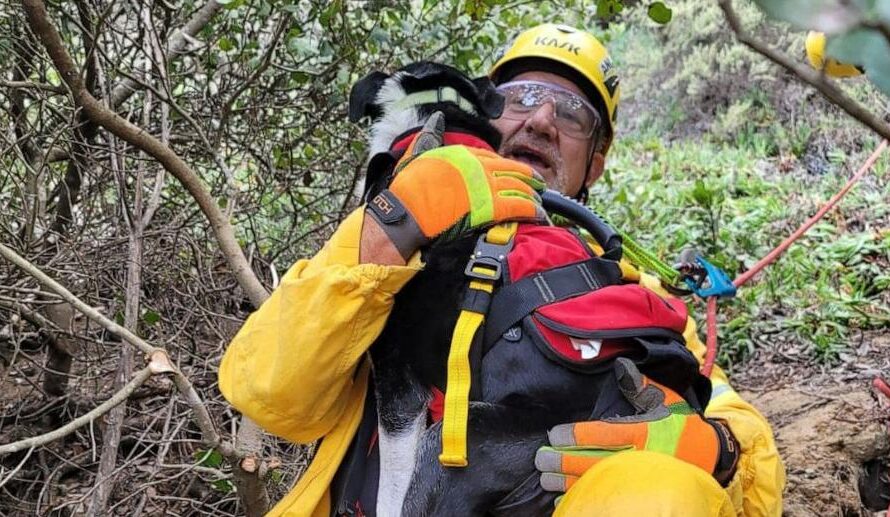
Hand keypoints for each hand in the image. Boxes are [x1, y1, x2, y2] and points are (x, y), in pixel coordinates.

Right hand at [365, 144, 545, 259]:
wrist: (407, 214)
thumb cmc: (407, 190)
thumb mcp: (417, 154)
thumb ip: (430, 136)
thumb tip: (436, 118)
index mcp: (463, 154)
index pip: (493, 158)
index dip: (508, 167)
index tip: (515, 172)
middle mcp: (478, 167)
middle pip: (512, 170)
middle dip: (528, 178)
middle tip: (539, 185)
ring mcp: (486, 186)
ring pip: (519, 188)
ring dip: (533, 195)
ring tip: (541, 202)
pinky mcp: (490, 207)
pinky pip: (519, 206)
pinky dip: (532, 209)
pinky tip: (539, 213)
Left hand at [535, 358, 738, 492]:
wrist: (713, 460)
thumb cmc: (685, 428)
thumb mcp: (669, 402)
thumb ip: (641, 386)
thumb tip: (620, 366)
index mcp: (644, 434)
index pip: (603, 435)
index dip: (576, 436)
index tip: (554, 435)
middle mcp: (638, 459)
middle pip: (593, 462)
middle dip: (563, 462)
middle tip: (540, 460)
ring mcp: (638, 481)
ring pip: (596, 484)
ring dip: (567, 484)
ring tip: (545, 480)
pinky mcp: (639, 495)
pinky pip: (607, 501)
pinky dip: (585, 501)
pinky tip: (566, 501)